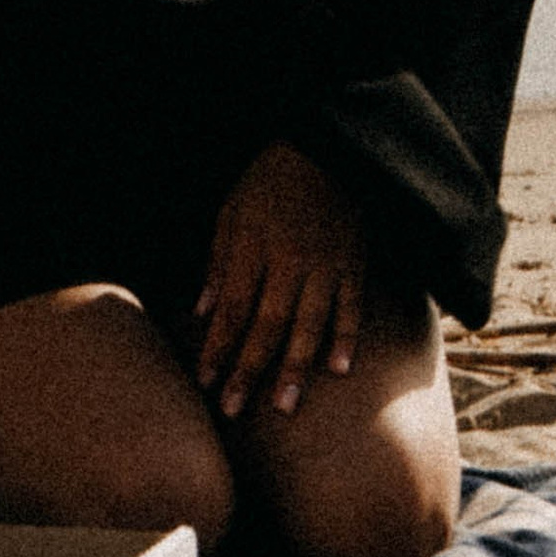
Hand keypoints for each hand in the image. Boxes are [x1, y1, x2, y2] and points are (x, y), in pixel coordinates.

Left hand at [194, 142, 366, 421]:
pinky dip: (347, 337)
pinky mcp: (354, 262)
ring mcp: (325, 264)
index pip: (233, 308)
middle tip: (234, 410)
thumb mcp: (231, 213)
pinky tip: (339, 369)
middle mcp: (289, 260)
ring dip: (296, 366)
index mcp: (253, 246)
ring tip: (286, 405)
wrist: (328, 146)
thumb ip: (218, 264)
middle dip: (249, 369)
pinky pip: (352, 305)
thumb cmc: (270, 181)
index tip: (205, 382)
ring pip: (309, 322)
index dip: (218, 346)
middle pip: (267, 323)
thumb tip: (201, 312)